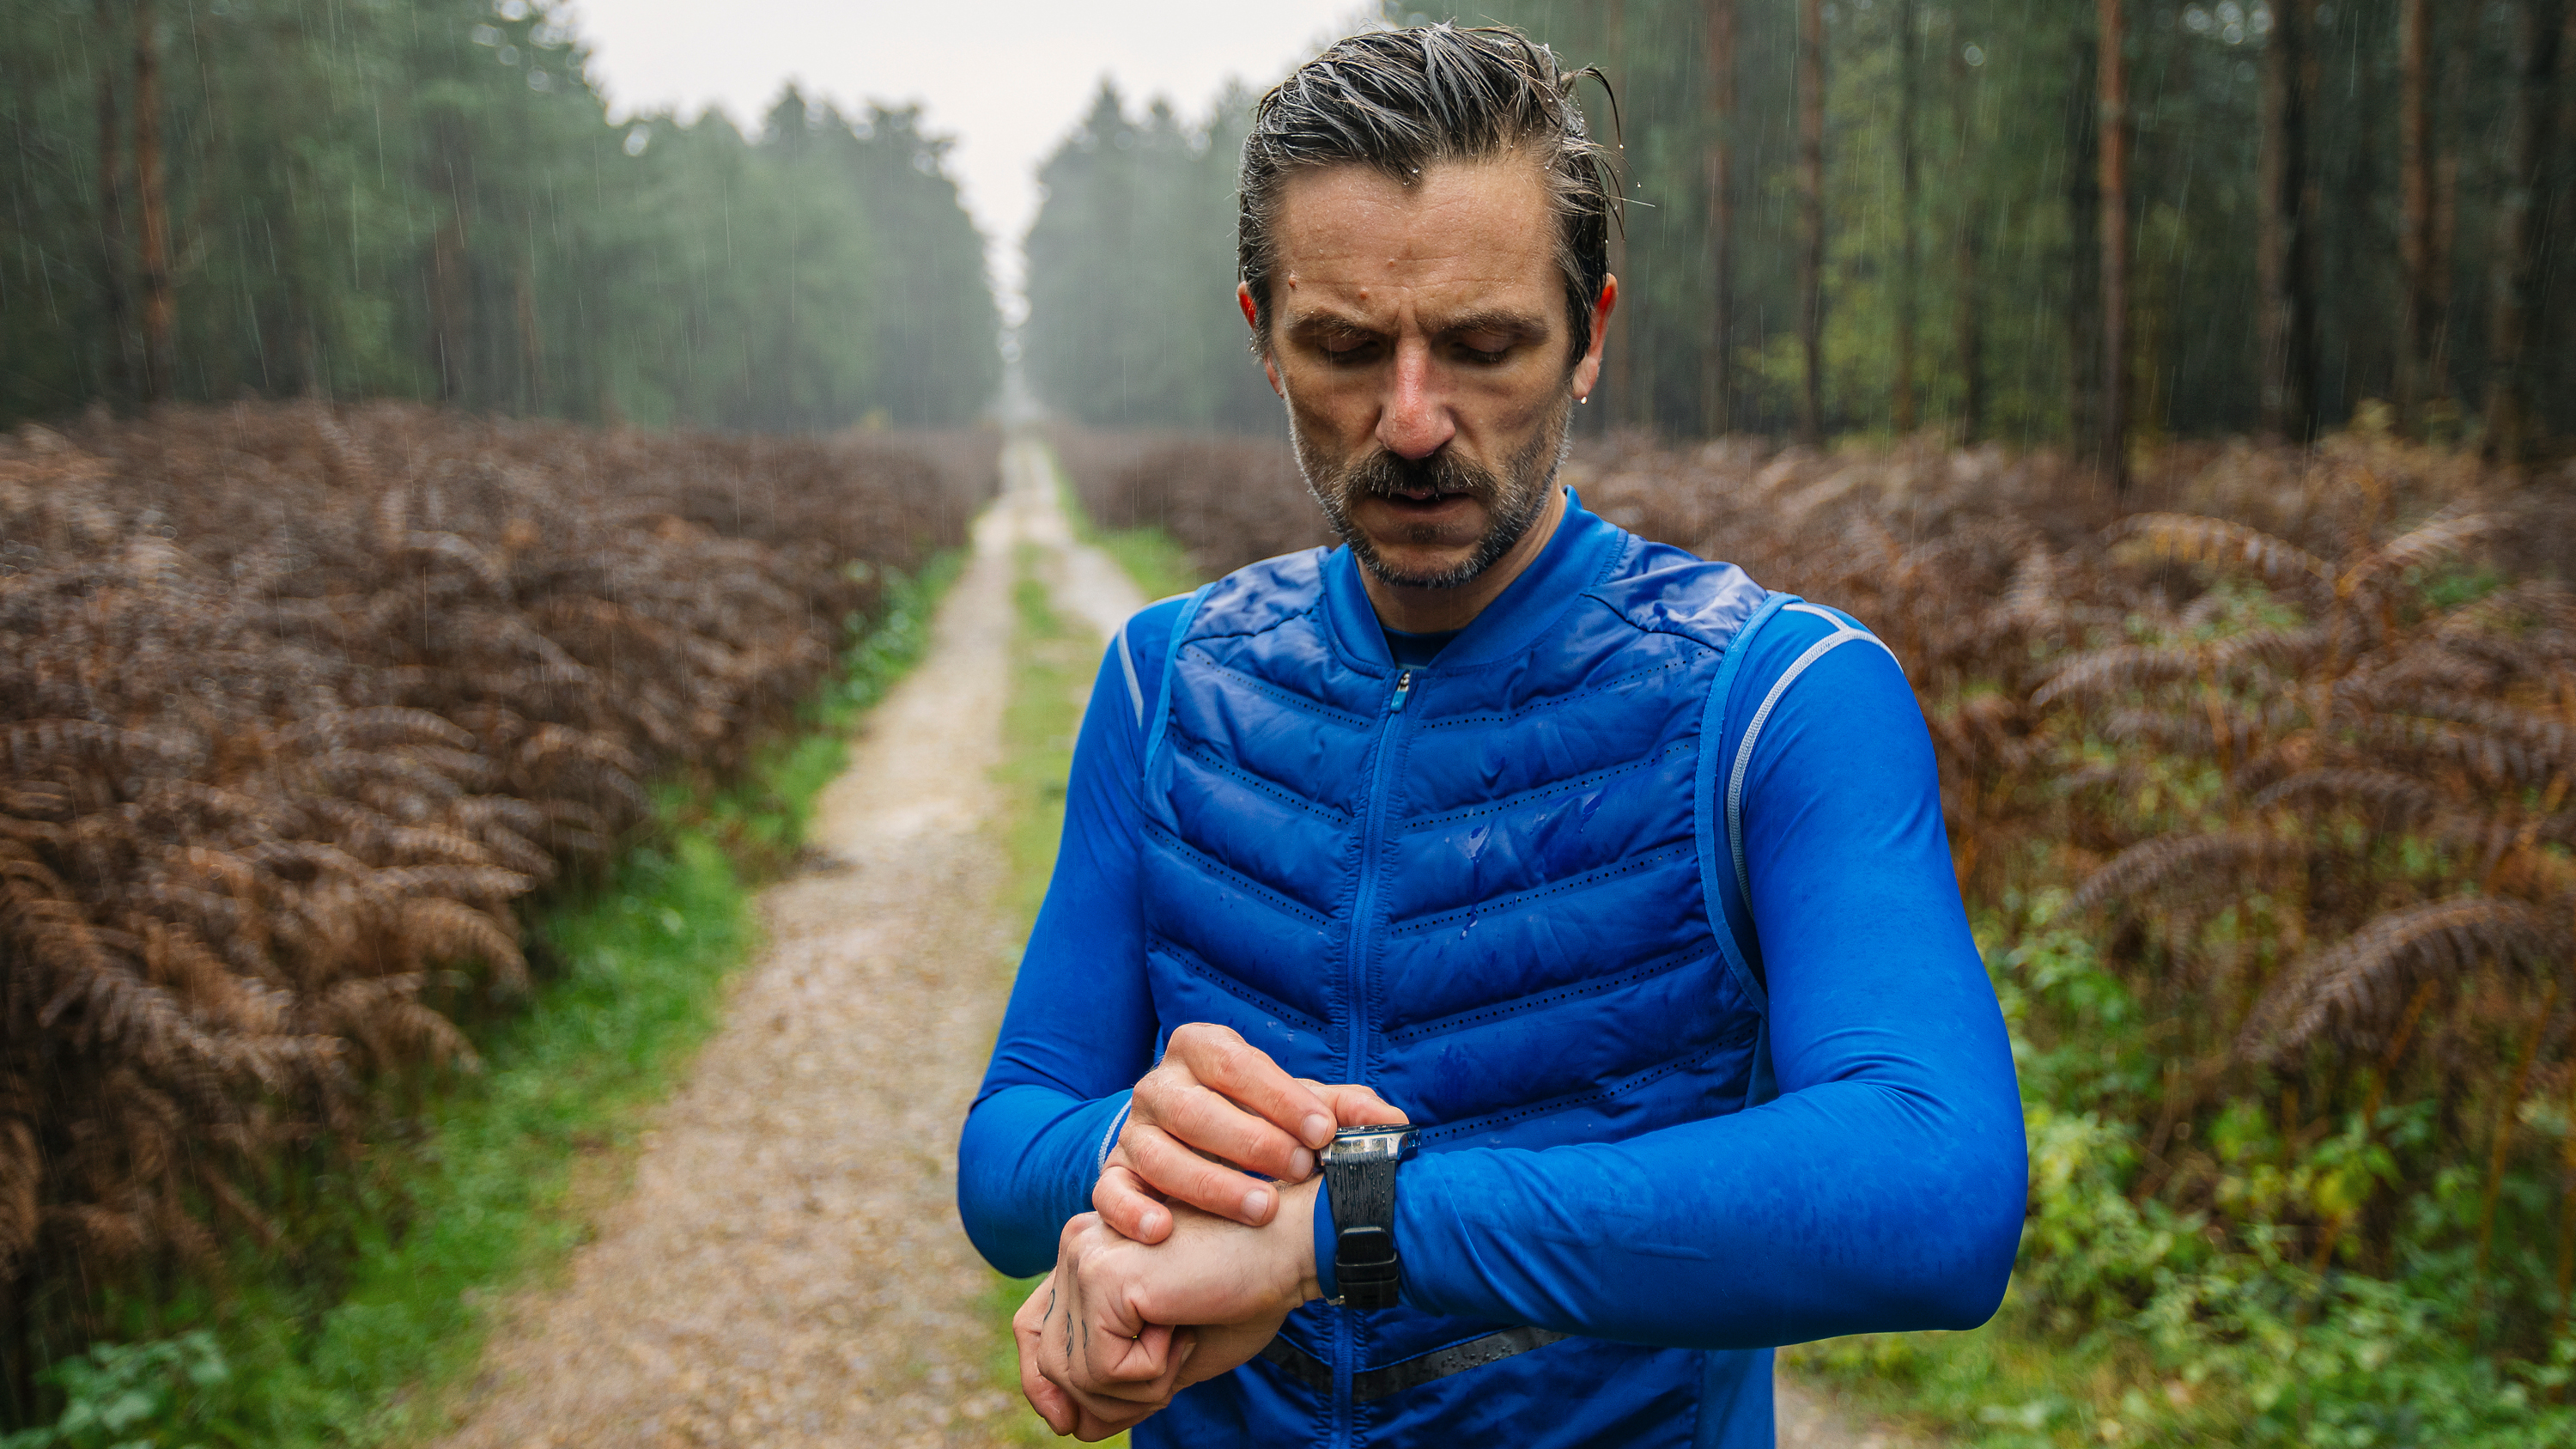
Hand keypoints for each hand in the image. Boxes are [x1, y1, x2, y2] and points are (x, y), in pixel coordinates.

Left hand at [1015, 1180, 1323, 1438]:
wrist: (1290, 1246)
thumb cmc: (1242, 1294)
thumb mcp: (1168, 1352)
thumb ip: (1116, 1382)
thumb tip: (1069, 1427)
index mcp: (1088, 1254)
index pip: (1031, 1329)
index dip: (1043, 1384)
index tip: (1071, 1422)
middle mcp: (1077, 1247)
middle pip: (1049, 1362)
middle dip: (1106, 1400)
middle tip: (1167, 1379)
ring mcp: (1086, 1258)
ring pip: (1071, 1374)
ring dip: (1134, 1389)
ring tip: (1180, 1347)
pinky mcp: (1105, 1276)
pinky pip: (1102, 1369)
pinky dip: (1149, 1373)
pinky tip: (1181, 1330)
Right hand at [1095, 1022, 1406, 1242]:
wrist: (1192, 1147)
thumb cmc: (1255, 1121)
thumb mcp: (1296, 1108)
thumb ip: (1342, 1110)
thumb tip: (1395, 1124)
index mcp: (1202, 1051)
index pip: (1234, 1064)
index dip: (1280, 1097)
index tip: (1322, 1133)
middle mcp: (1159, 1086)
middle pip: (1192, 1108)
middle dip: (1250, 1141)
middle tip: (1298, 1168)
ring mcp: (1132, 1133)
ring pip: (1156, 1153)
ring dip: (1209, 1183)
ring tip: (1259, 1209)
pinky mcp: (1112, 1176)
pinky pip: (1109, 1192)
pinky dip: (1131, 1211)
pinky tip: (1162, 1232)